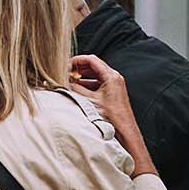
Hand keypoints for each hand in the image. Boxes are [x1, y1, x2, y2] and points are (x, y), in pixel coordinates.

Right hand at [68, 55, 155, 176]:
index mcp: (111, 76)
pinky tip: (78, 90)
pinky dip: (87, 84)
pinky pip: (98, 82)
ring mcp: (114, 84)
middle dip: (78, 68)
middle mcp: (114, 77)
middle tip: (66, 72)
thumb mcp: (89, 101)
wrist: (124, 130)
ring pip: (95, 74)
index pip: (91, 60)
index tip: (66, 65)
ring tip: (70, 81)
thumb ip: (76, 89)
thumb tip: (64, 83)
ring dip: (82, 76)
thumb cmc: (112, 117)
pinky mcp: (113, 91)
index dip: (77, 61)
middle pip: (93, 65)